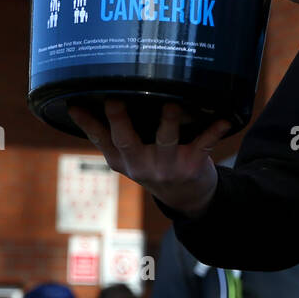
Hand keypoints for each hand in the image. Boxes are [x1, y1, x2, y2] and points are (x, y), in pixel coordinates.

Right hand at [68, 100, 230, 215]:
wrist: (188, 198)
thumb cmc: (154, 164)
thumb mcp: (127, 158)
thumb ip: (109, 135)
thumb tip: (79, 102)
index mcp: (121, 160)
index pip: (100, 138)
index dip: (86, 123)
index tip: (74, 104)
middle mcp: (140, 163)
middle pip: (126, 140)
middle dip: (119, 120)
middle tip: (114, 99)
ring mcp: (167, 165)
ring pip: (165, 140)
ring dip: (168, 121)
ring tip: (172, 103)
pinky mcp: (192, 164)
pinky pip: (205, 144)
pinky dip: (214, 130)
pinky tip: (224, 119)